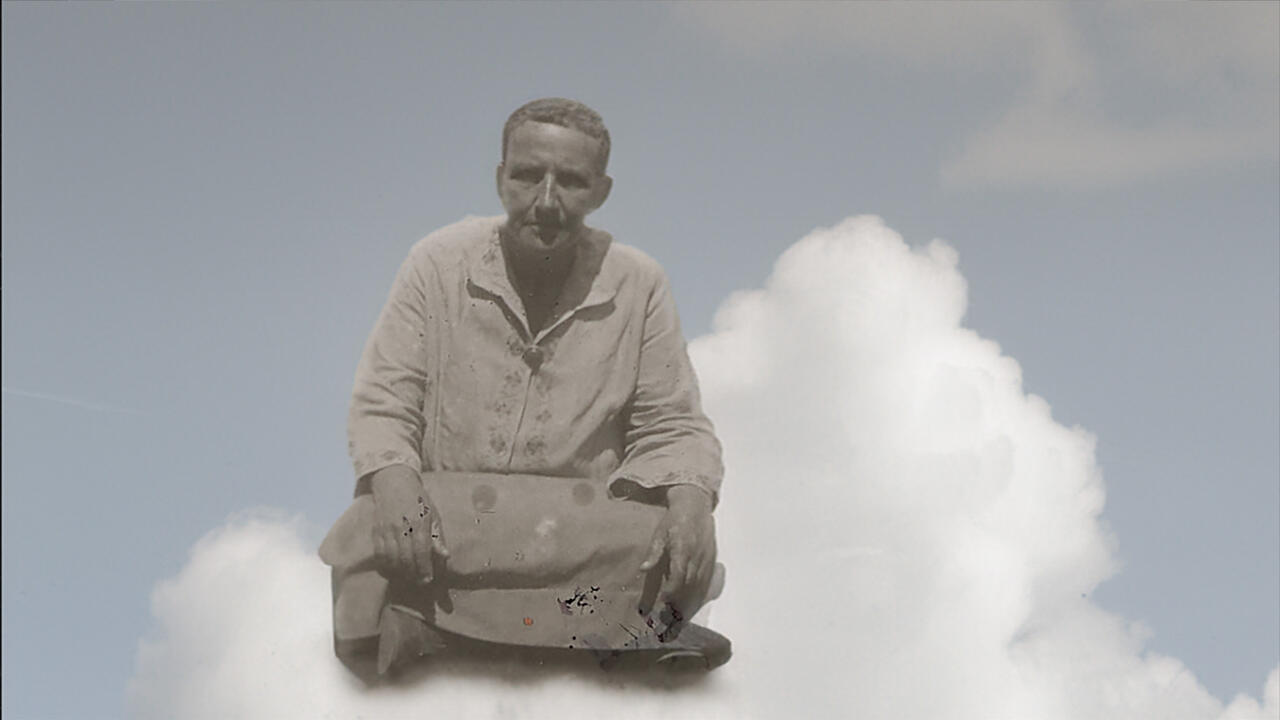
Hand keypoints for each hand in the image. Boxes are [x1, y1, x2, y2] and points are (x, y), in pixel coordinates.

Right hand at [370, 465, 448, 583]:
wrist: (394, 483)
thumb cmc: (418, 500)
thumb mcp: (433, 514)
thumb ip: (437, 537)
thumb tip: (445, 555)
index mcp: (418, 522)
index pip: (421, 551)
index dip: (425, 568)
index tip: (428, 579)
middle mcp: (401, 526)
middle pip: (406, 558)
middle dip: (413, 574)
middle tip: (420, 581)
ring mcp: (386, 529)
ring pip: (391, 559)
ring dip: (400, 572)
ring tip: (408, 576)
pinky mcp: (376, 531)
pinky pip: (379, 555)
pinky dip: (386, 565)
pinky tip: (394, 569)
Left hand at [639, 485, 715, 616]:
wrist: (696, 508)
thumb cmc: (675, 520)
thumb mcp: (660, 533)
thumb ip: (654, 552)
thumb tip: (643, 569)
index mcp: (683, 549)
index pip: (679, 574)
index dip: (671, 590)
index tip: (662, 602)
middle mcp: (696, 557)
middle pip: (689, 586)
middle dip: (678, 606)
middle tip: (667, 622)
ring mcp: (705, 561)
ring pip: (698, 589)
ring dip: (688, 606)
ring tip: (676, 624)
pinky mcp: (710, 563)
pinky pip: (704, 585)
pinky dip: (697, 599)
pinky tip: (689, 611)